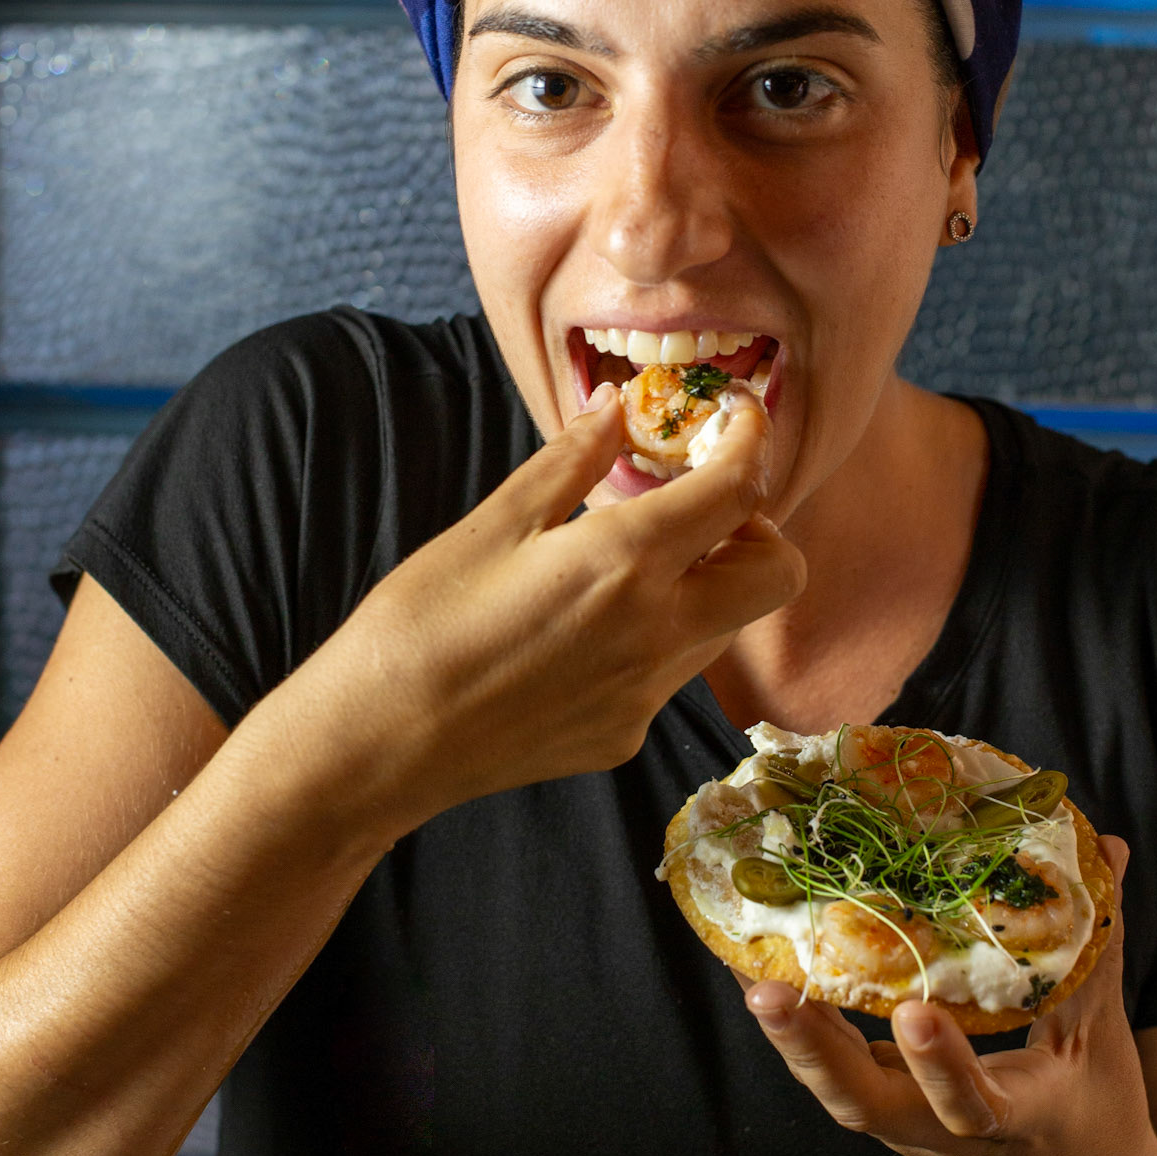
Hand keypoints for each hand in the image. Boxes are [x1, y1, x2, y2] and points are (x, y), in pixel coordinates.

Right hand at [265, 382, 805, 840]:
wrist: (378, 745)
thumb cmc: (420, 624)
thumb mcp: (494, 524)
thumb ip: (572, 462)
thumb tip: (619, 410)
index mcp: (625, 563)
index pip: (739, 491)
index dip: (750, 442)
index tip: (734, 420)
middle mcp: (658, 634)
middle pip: (778, 573)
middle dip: (756, 529)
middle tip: (695, 507)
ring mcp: (647, 694)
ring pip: (726, 624)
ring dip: (705, 583)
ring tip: (624, 565)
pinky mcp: (625, 736)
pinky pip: (672, 672)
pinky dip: (656, 636)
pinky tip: (582, 630)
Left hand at [741, 838, 1153, 1155]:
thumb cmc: (1097, 1117)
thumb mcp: (1105, 1038)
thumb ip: (1096, 947)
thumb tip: (1105, 846)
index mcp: (1015, 1120)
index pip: (969, 1104)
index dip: (940, 1065)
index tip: (916, 1012)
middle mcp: (946, 1134)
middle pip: (867, 1108)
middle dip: (816, 1053)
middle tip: (770, 996)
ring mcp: (909, 1129)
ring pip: (840, 1094)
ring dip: (795, 1041)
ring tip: (755, 981)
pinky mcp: (889, 1112)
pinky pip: (840, 1073)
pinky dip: (807, 1032)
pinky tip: (774, 978)